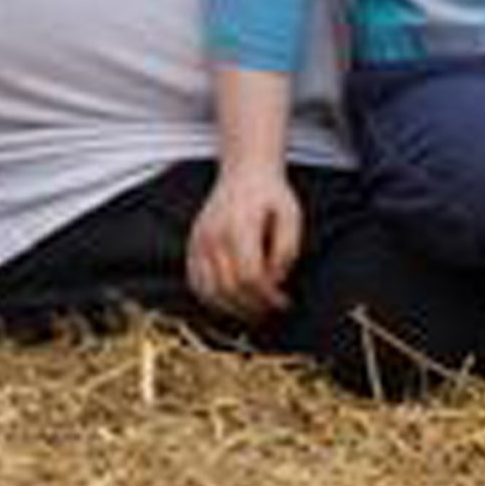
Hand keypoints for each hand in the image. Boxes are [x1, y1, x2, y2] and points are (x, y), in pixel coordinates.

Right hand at [187, 164, 303, 323]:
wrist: (243, 172)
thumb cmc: (271, 195)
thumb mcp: (291, 216)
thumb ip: (286, 250)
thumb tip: (276, 281)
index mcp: (239, 227)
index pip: (250, 276)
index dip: (268, 297)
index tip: (284, 303)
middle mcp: (214, 235)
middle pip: (230, 287)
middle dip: (253, 307)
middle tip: (271, 311)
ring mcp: (199, 241)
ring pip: (209, 290)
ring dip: (231, 309)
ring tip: (252, 312)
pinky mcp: (193, 245)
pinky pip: (195, 282)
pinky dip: (210, 299)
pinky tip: (230, 302)